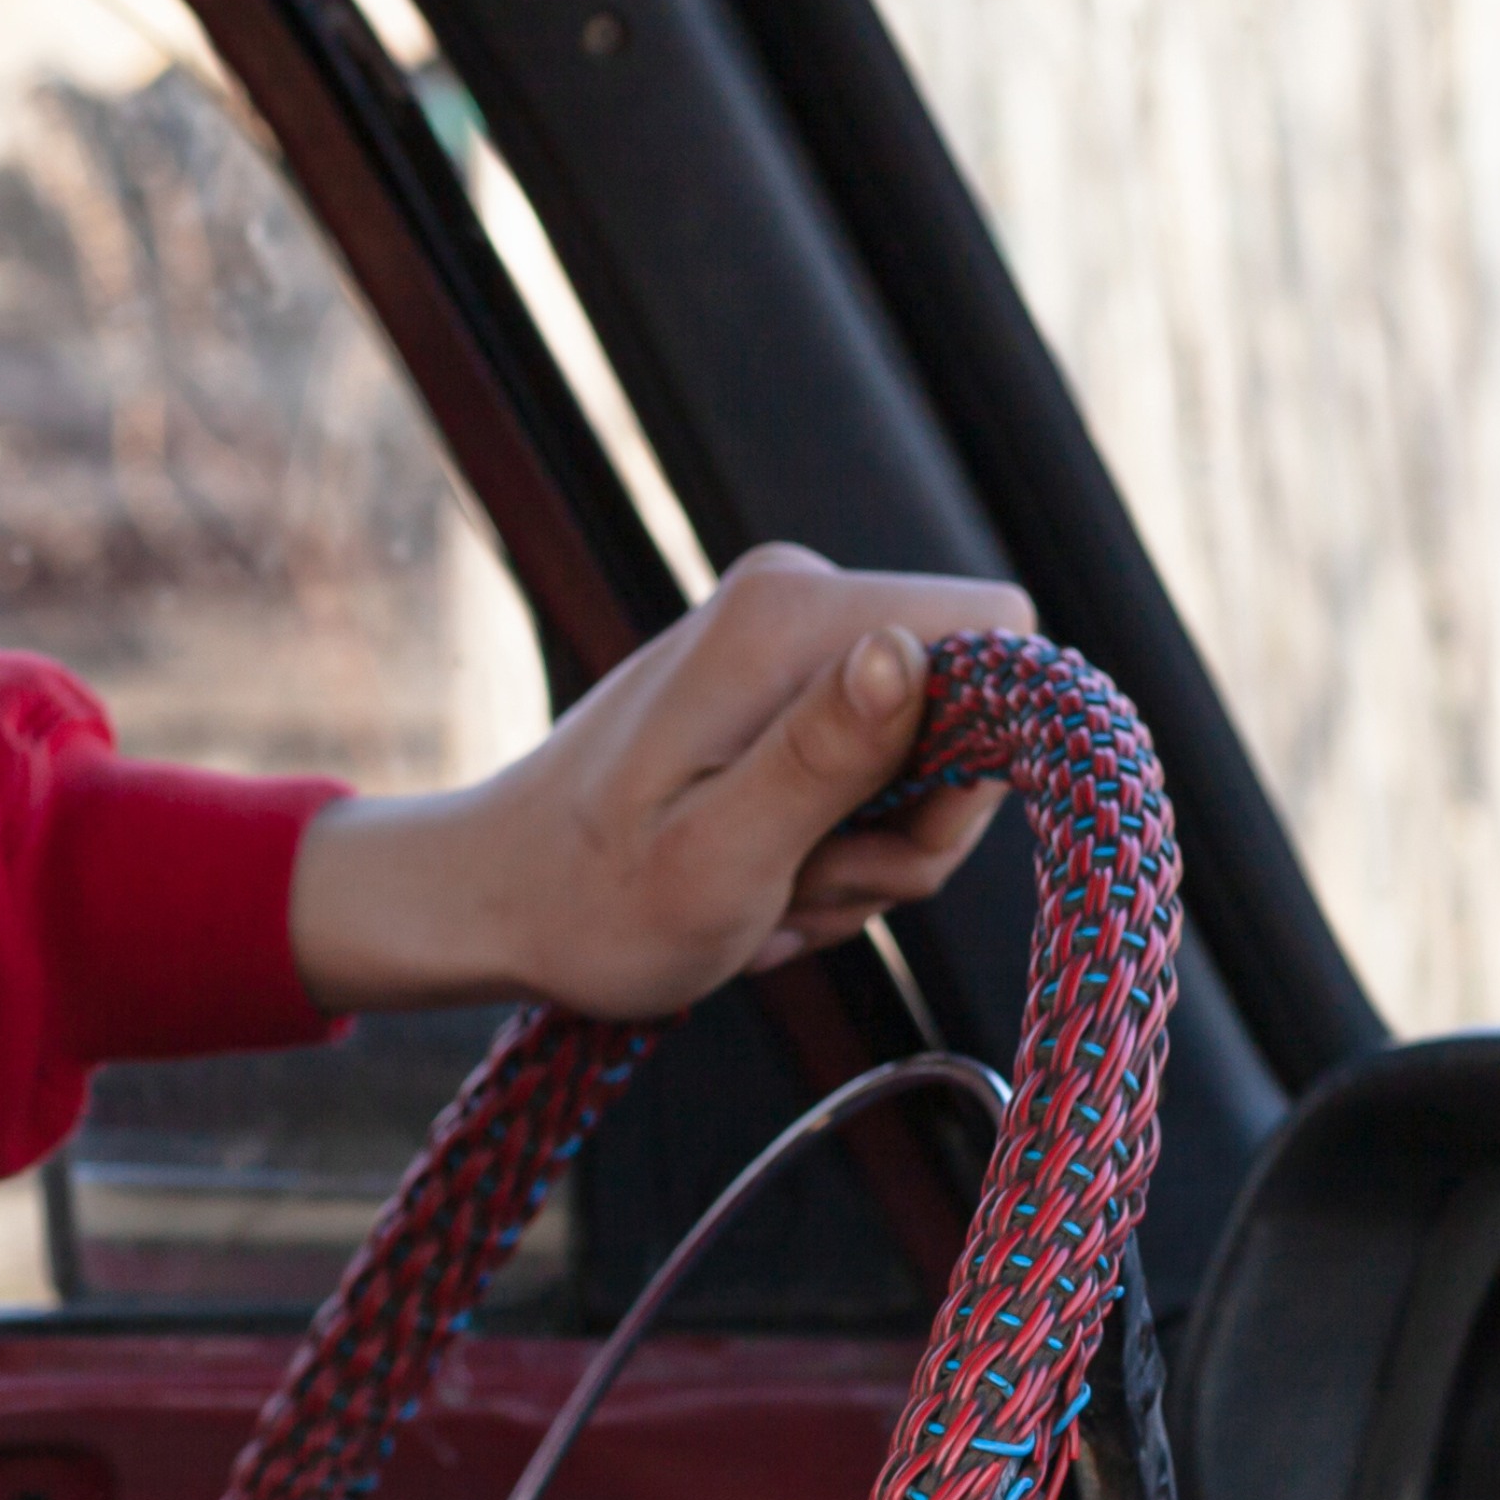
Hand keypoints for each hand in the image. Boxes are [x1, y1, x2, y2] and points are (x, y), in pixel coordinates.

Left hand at [288, 547, 1035, 1017]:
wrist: (498, 899)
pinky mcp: (789, 689)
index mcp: (790, 616)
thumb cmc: (594, 902)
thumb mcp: (718, 857)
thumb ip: (824, 757)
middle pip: (972, 712)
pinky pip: (878, 780)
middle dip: (909, 830)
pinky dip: (835, 853)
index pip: (1000, 630)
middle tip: (800, 885)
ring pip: (930, 764)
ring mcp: (794, 643)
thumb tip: (910, 651)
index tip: (887, 832)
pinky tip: (761, 878)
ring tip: (766, 889)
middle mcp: (800, 598)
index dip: (982, 750)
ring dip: (864, 859)